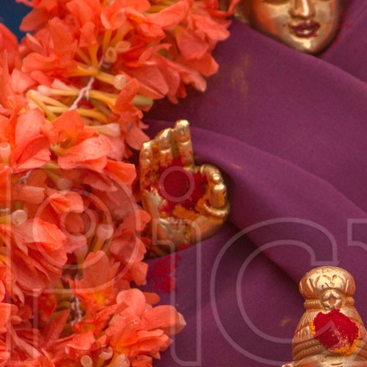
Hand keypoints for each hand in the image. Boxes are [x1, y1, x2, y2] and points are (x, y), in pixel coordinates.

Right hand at [140, 120, 227, 253]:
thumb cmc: (198, 229)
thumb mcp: (217, 215)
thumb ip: (219, 196)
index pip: (198, 166)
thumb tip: (214, 177)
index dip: (205, 170)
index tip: (205, 173)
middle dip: (179, 139)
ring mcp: (163, 183)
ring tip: (165, 133)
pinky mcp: (150, 191)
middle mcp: (178, 178)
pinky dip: (146, 159)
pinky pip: (147, 172)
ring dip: (163, 146)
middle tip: (181, 123)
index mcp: (195, 181)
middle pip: (178, 153)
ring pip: (162, 159)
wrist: (175, 243)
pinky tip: (148, 146)